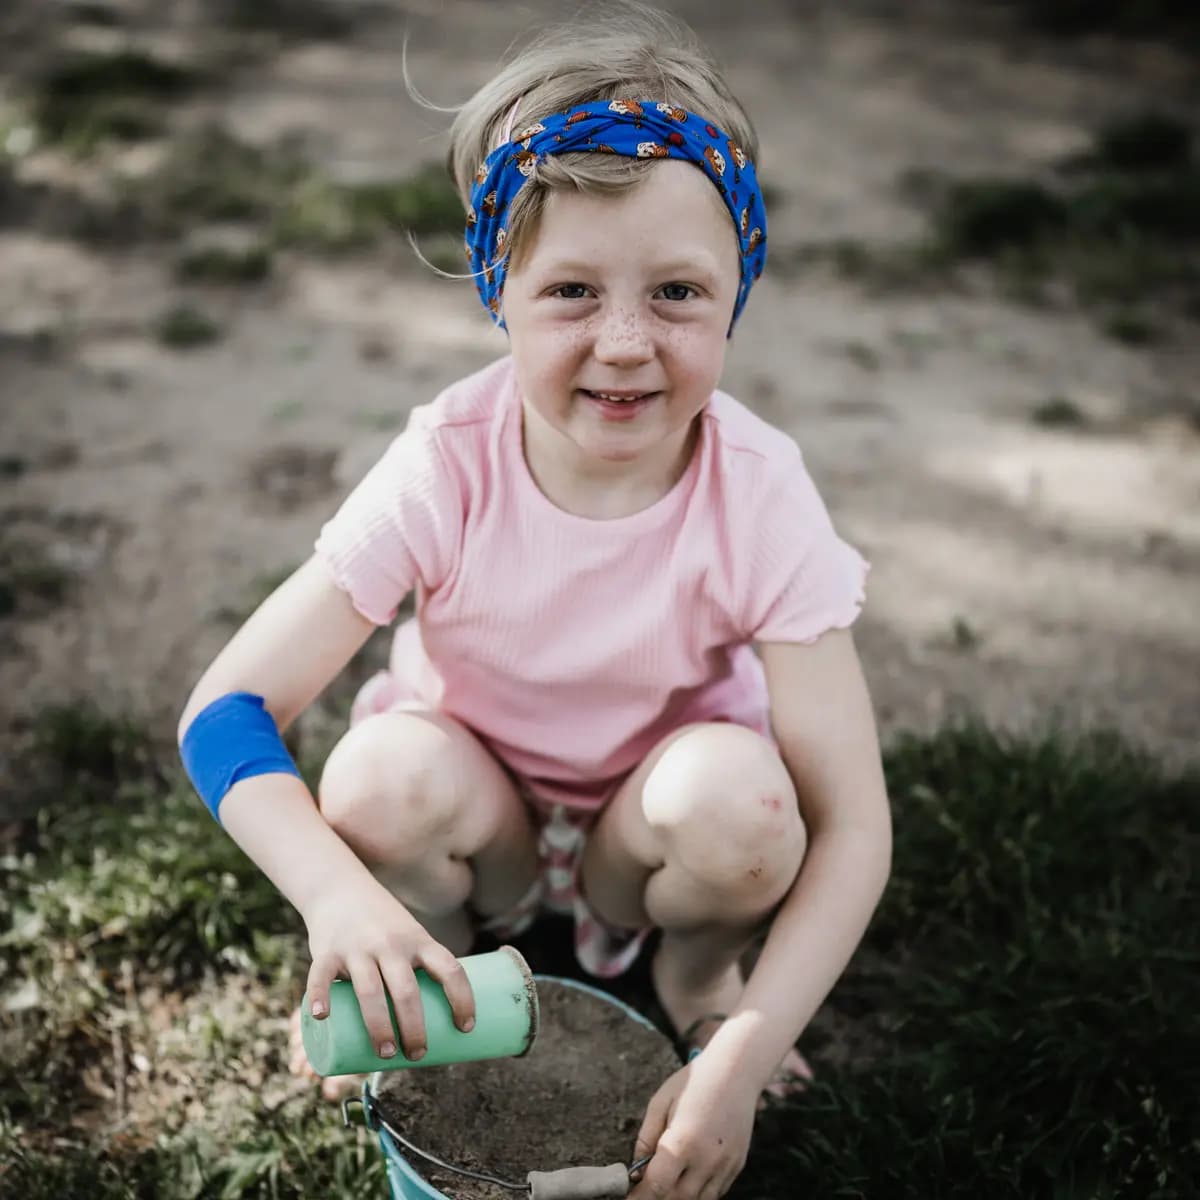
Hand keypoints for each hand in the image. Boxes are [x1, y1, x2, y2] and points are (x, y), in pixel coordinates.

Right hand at [301, 876, 474, 1061]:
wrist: (342, 890)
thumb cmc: (383, 926)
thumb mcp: (410, 936)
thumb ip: (420, 970)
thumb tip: (436, 1025)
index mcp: (418, 940)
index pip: (450, 969)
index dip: (462, 999)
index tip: (466, 1027)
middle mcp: (391, 943)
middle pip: (407, 991)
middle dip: (414, 1028)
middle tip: (418, 1055)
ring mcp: (358, 947)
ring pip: (370, 991)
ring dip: (379, 1027)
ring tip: (386, 1054)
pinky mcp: (328, 950)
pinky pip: (322, 976)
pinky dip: (320, 996)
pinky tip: (322, 1017)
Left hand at [630, 1054, 757, 1199]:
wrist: (736, 1071)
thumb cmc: (694, 1082)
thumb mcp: (660, 1102)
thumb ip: (646, 1138)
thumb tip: (636, 1171)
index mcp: (683, 1142)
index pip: (656, 1187)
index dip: (640, 1196)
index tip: (630, 1196)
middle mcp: (706, 1160)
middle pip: (676, 1199)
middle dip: (657, 1197)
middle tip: (646, 1187)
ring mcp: (725, 1166)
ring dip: (679, 1197)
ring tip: (668, 1181)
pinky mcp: (737, 1166)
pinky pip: (715, 1192)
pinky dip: (699, 1192)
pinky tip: (689, 1176)